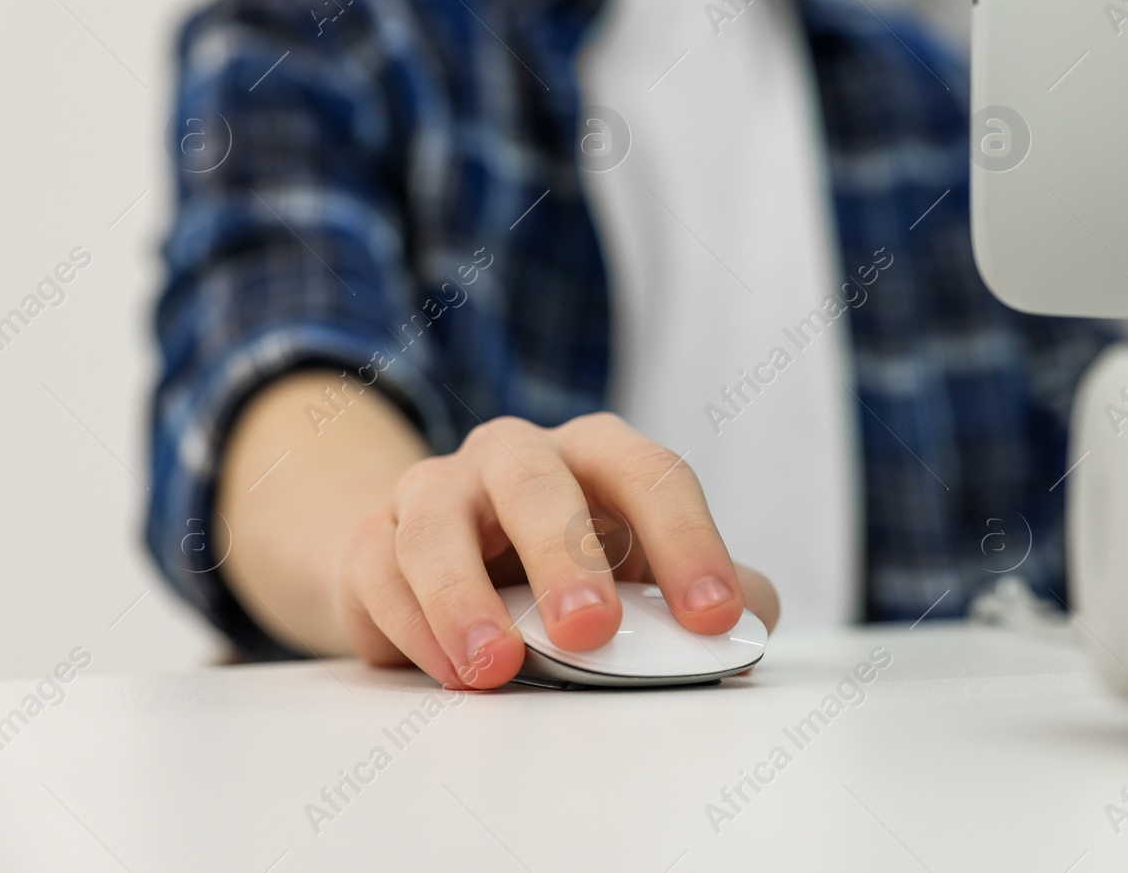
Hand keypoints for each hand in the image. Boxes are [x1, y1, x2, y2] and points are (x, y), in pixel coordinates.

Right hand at [334, 412, 778, 688]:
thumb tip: (751, 625)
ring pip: (439, 523)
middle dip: (566, 556)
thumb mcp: (642, 571)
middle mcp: (515, 457)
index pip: (652, 476)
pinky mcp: (375, 541)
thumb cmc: (565, 562)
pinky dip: (416, 626)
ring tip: (496, 668)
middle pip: (536, 483)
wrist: (440, 560)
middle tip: (592, 630)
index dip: (688, 542)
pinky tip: (453, 672)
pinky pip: (383, 573)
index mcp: (598, 455)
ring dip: (466, 598)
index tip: (714, 616)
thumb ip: (705, 593)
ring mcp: (438, 491)